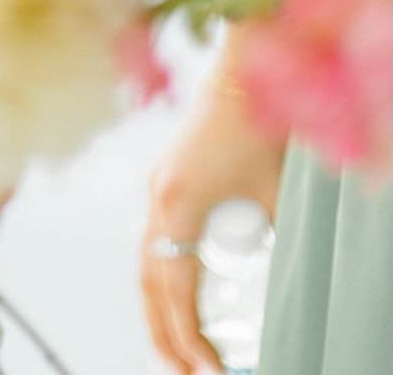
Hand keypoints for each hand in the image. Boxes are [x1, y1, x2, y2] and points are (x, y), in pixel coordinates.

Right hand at [141, 72, 284, 373]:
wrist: (239, 75)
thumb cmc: (260, 130)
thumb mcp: (276, 196)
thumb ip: (269, 241)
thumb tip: (276, 291)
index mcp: (180, 203)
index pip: (175, 286)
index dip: (187, 333)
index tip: (206, 368)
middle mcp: (158, 198)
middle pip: (148, 280)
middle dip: (163, 331)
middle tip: (183, 373)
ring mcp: (156, 188)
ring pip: (144, 262)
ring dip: (156, 308)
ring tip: (174, 348)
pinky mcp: (163, 181)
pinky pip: (151, 242)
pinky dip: (158, 277)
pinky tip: (174, 297)